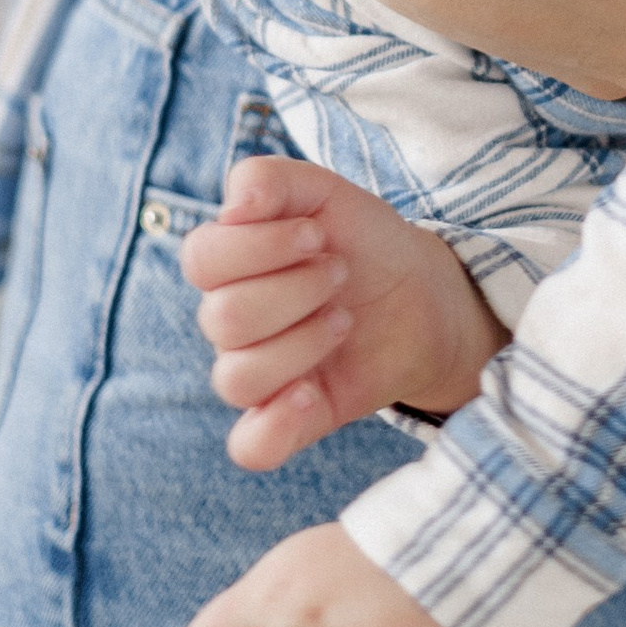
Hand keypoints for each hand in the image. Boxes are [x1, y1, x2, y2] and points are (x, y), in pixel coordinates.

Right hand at [182, 153, 504, 470]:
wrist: (424, 293)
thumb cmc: (363, 241)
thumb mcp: (327, 192)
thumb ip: (273, 180)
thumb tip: (236, 201)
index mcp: (229, 265)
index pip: (201, 259)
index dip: (260, 245)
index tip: (319, 232)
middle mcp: (233, 322)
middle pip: (223, 319)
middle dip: (296, 290)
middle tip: (341, 273)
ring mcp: (261, 373)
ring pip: (236, 378)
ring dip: (301, 343)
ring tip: (345, 321)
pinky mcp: (294, 417)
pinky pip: (251, 447)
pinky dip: (275, 426)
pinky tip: (312, 394)